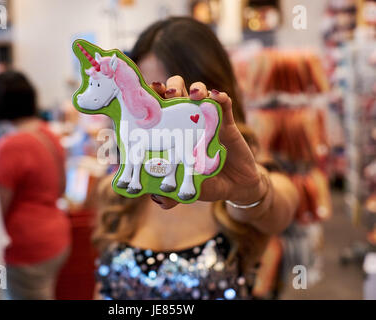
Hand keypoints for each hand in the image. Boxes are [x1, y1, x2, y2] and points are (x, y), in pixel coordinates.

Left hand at [149, 76, 266, 209]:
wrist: (236, 187)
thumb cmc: (206, 183)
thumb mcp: (187, 191)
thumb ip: (172, 196)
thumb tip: (158, 199)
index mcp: (173, 133)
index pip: (159, 109)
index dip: (151, 99)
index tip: (146, 97)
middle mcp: (188, 122)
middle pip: (176, 92)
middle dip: (171, 87)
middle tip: (169, 94)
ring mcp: (207, 120)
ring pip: (199, 92)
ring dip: (196, 88)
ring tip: (194, 95)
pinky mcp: (227, 122)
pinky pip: (224, 103)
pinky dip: (220, 97)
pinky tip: (217, 97)